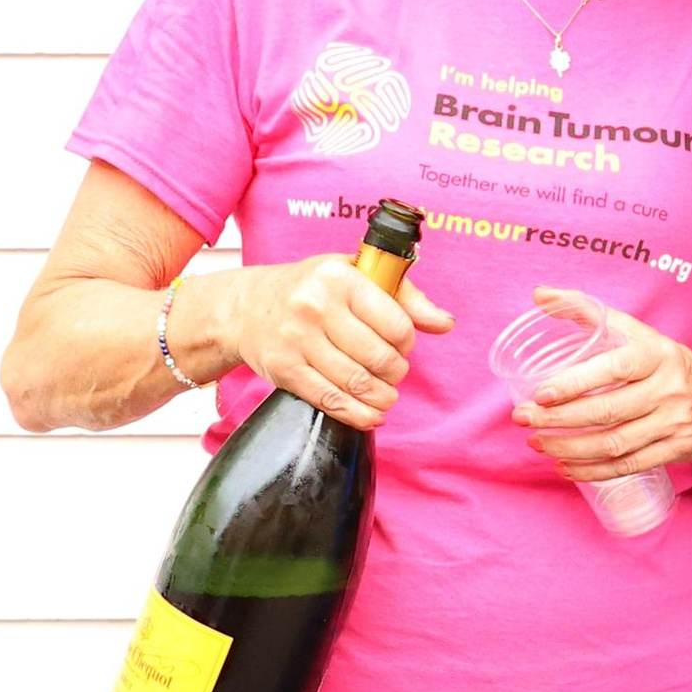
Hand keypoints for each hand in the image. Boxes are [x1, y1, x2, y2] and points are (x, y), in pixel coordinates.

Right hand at [225, 254, 450, 430]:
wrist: (246, 307)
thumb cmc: (310, 290)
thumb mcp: (355, 276)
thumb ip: (404, 297)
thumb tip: (445, 323)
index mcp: (339, 278)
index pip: (395, 323)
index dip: (407, 342)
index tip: (402, 344)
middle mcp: (315, 306)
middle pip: (379, 358)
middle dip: (395, 373)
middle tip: (393, 372)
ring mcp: (296, 340)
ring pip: (357, 383)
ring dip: (381, 398)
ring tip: (385, 395)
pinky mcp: (285, 370)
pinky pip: (331, 401)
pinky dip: (358, 415)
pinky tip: (370, 414)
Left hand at [514, 287, 691, 480]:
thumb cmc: (662, 362)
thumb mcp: (634, 332)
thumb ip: (586, 310)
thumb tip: (541, 294)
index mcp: (655, 355)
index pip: (613, 369)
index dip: (576, 382)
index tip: (541, 393)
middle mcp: (667, 389)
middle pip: (607, 411)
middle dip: (559, 419)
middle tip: (525, 418)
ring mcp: (672, 423)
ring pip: (614, 444)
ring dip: (569, 447)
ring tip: (537, 443)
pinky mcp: (674, 451)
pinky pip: (627, 466)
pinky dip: (591, 470)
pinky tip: (565, 465)